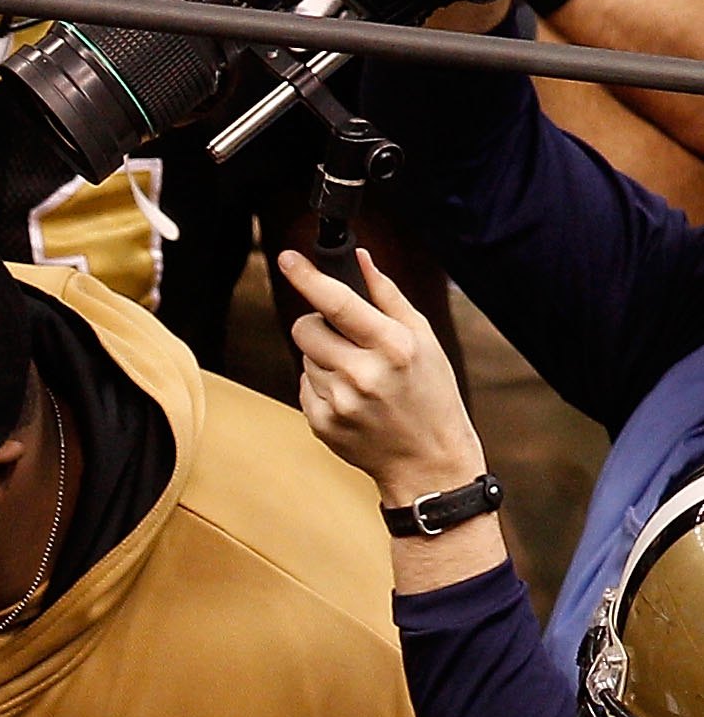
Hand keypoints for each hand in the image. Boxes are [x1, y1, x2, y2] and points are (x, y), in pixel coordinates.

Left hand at [279, 249, 491, 506]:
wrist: (427, 458)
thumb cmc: (430, 391)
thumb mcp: (423, 338)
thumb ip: (388, 296)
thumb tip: (360, 259)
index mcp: (393, 345)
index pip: (338, 303)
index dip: (307, 278)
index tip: (286, 258)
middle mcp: (363, 374)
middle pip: (305, 328)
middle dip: (317, 325)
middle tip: (344, 338)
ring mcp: (340, 402)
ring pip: (304, 358)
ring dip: (324, 359)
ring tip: (360, 376)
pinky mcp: (322, 423)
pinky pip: (304, 386)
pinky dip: (322, 386)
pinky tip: (352, 398)